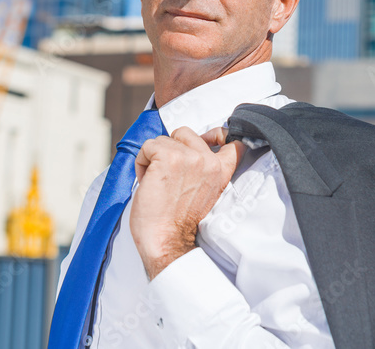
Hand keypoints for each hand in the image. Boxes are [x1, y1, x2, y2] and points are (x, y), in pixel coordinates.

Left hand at [129, 127, 245, 279]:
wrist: (166, 242)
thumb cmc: (178, 222)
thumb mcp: (205, 193)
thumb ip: (204, 169)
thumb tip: (192, 148)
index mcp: (221, 171)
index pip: (232, 142)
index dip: (218, 136)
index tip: (210, 141)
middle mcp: (208, 160)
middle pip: (185, 132)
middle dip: (171, 149)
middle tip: (168, 175)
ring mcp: (189, 157)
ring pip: (163, 140)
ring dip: (154, 158)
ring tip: (157, 182)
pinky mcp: (167, 157)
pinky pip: (148, 146)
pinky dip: (142, 162)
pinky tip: (147, 181)